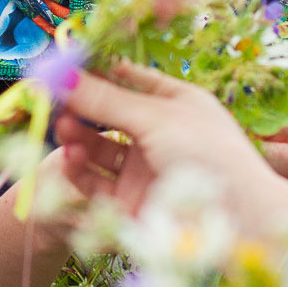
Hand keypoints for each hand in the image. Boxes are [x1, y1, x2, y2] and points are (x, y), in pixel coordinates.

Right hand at [53, 62, 287, 228]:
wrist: (236, 221)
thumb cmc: (208, 155)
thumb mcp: (157, 117)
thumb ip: (106, 99)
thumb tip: (61, 74)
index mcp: (177, 104)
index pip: (128, 79)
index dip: (95, 72)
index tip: (60, 65)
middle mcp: (160, 135)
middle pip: (108, 114)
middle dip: (80, 106)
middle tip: (51, 98)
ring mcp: (145, 170)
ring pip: (98, 148)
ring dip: (77, 136)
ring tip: (62, 128)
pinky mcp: (132, 204)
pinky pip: (95, 184)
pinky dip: (79, 170)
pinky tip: (72, 157)